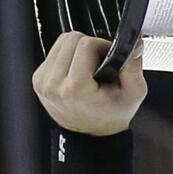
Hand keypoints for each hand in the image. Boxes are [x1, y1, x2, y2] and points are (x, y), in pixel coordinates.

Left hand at [32, 32, 146, 134]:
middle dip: (89, 46)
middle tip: (99, 63)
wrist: (92, 134)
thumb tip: (135, 43)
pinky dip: (68, 56)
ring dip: (78, 50)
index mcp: (75, 88)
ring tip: (89, 67)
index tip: (109, 58)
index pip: (85, 44)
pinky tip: (77, 71)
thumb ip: (134, 66)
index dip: (102, 46)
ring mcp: (43, 82)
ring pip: (61, 42)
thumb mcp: (133, 93)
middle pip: (71, 39)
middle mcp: (54, 84)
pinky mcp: (38, 79)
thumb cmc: (111, 115)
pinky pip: (54, 52)